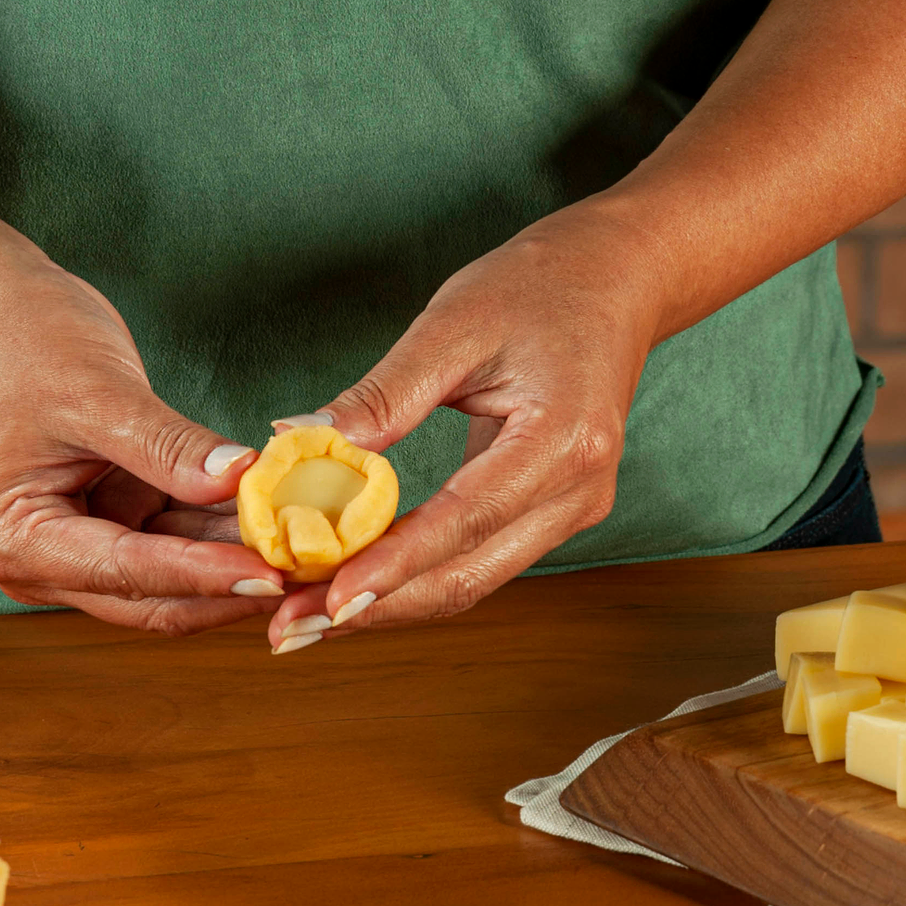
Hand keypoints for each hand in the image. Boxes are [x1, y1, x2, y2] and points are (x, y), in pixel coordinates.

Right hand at [0, 233, 284, 632]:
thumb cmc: (19, 335)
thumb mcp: (99, 391)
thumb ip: (170, 447)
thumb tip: (245, 481)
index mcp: (11, 537)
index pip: (127, 571)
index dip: (206, 574)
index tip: (277, 571)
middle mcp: (34, 560)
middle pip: (148, 594)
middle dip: (227, 583)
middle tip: (308, 569)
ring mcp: (67, 544)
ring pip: (166, 572)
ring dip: (230, 556)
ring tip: (307, 542)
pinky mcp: (99, 518)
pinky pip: (167, 536)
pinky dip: (215, 526)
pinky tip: (274, 511)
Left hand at [243, 200, 664, 650]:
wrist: (614, 279)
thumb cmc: (538, 287)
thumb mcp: (453, 323)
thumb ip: (382, 393)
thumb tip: (300, 440)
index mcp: (565, 440)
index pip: (467, 520)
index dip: (394, 565)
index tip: (328, 597)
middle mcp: (581, 491)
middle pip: (470, 575)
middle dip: (378, 607)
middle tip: (291, 625)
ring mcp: (575, 509)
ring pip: (474, 580)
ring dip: (391, 603)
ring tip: (308, 615)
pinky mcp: (555, 513)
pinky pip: (481, 560)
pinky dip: (417, 576)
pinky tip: (359, 582)